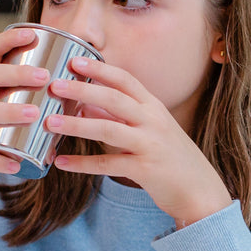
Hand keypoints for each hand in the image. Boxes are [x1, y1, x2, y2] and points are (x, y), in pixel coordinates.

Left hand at [47, 56, 232, 227]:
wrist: (199, 190)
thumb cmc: (171, 158)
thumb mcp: (150, 130)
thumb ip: (121, 116)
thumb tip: (86, 104)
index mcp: (154, 107)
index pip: (125, 80)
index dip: (100, 69)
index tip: (74, 60)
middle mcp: (154, 122)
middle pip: (114, 99)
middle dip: (83, 90)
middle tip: (55, 85)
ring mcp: (150, 145)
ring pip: (109, 129)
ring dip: (77, 126)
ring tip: (51, 122)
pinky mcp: (145, 169)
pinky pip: (108, 164)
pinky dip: (83, 164)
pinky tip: (62, 163)